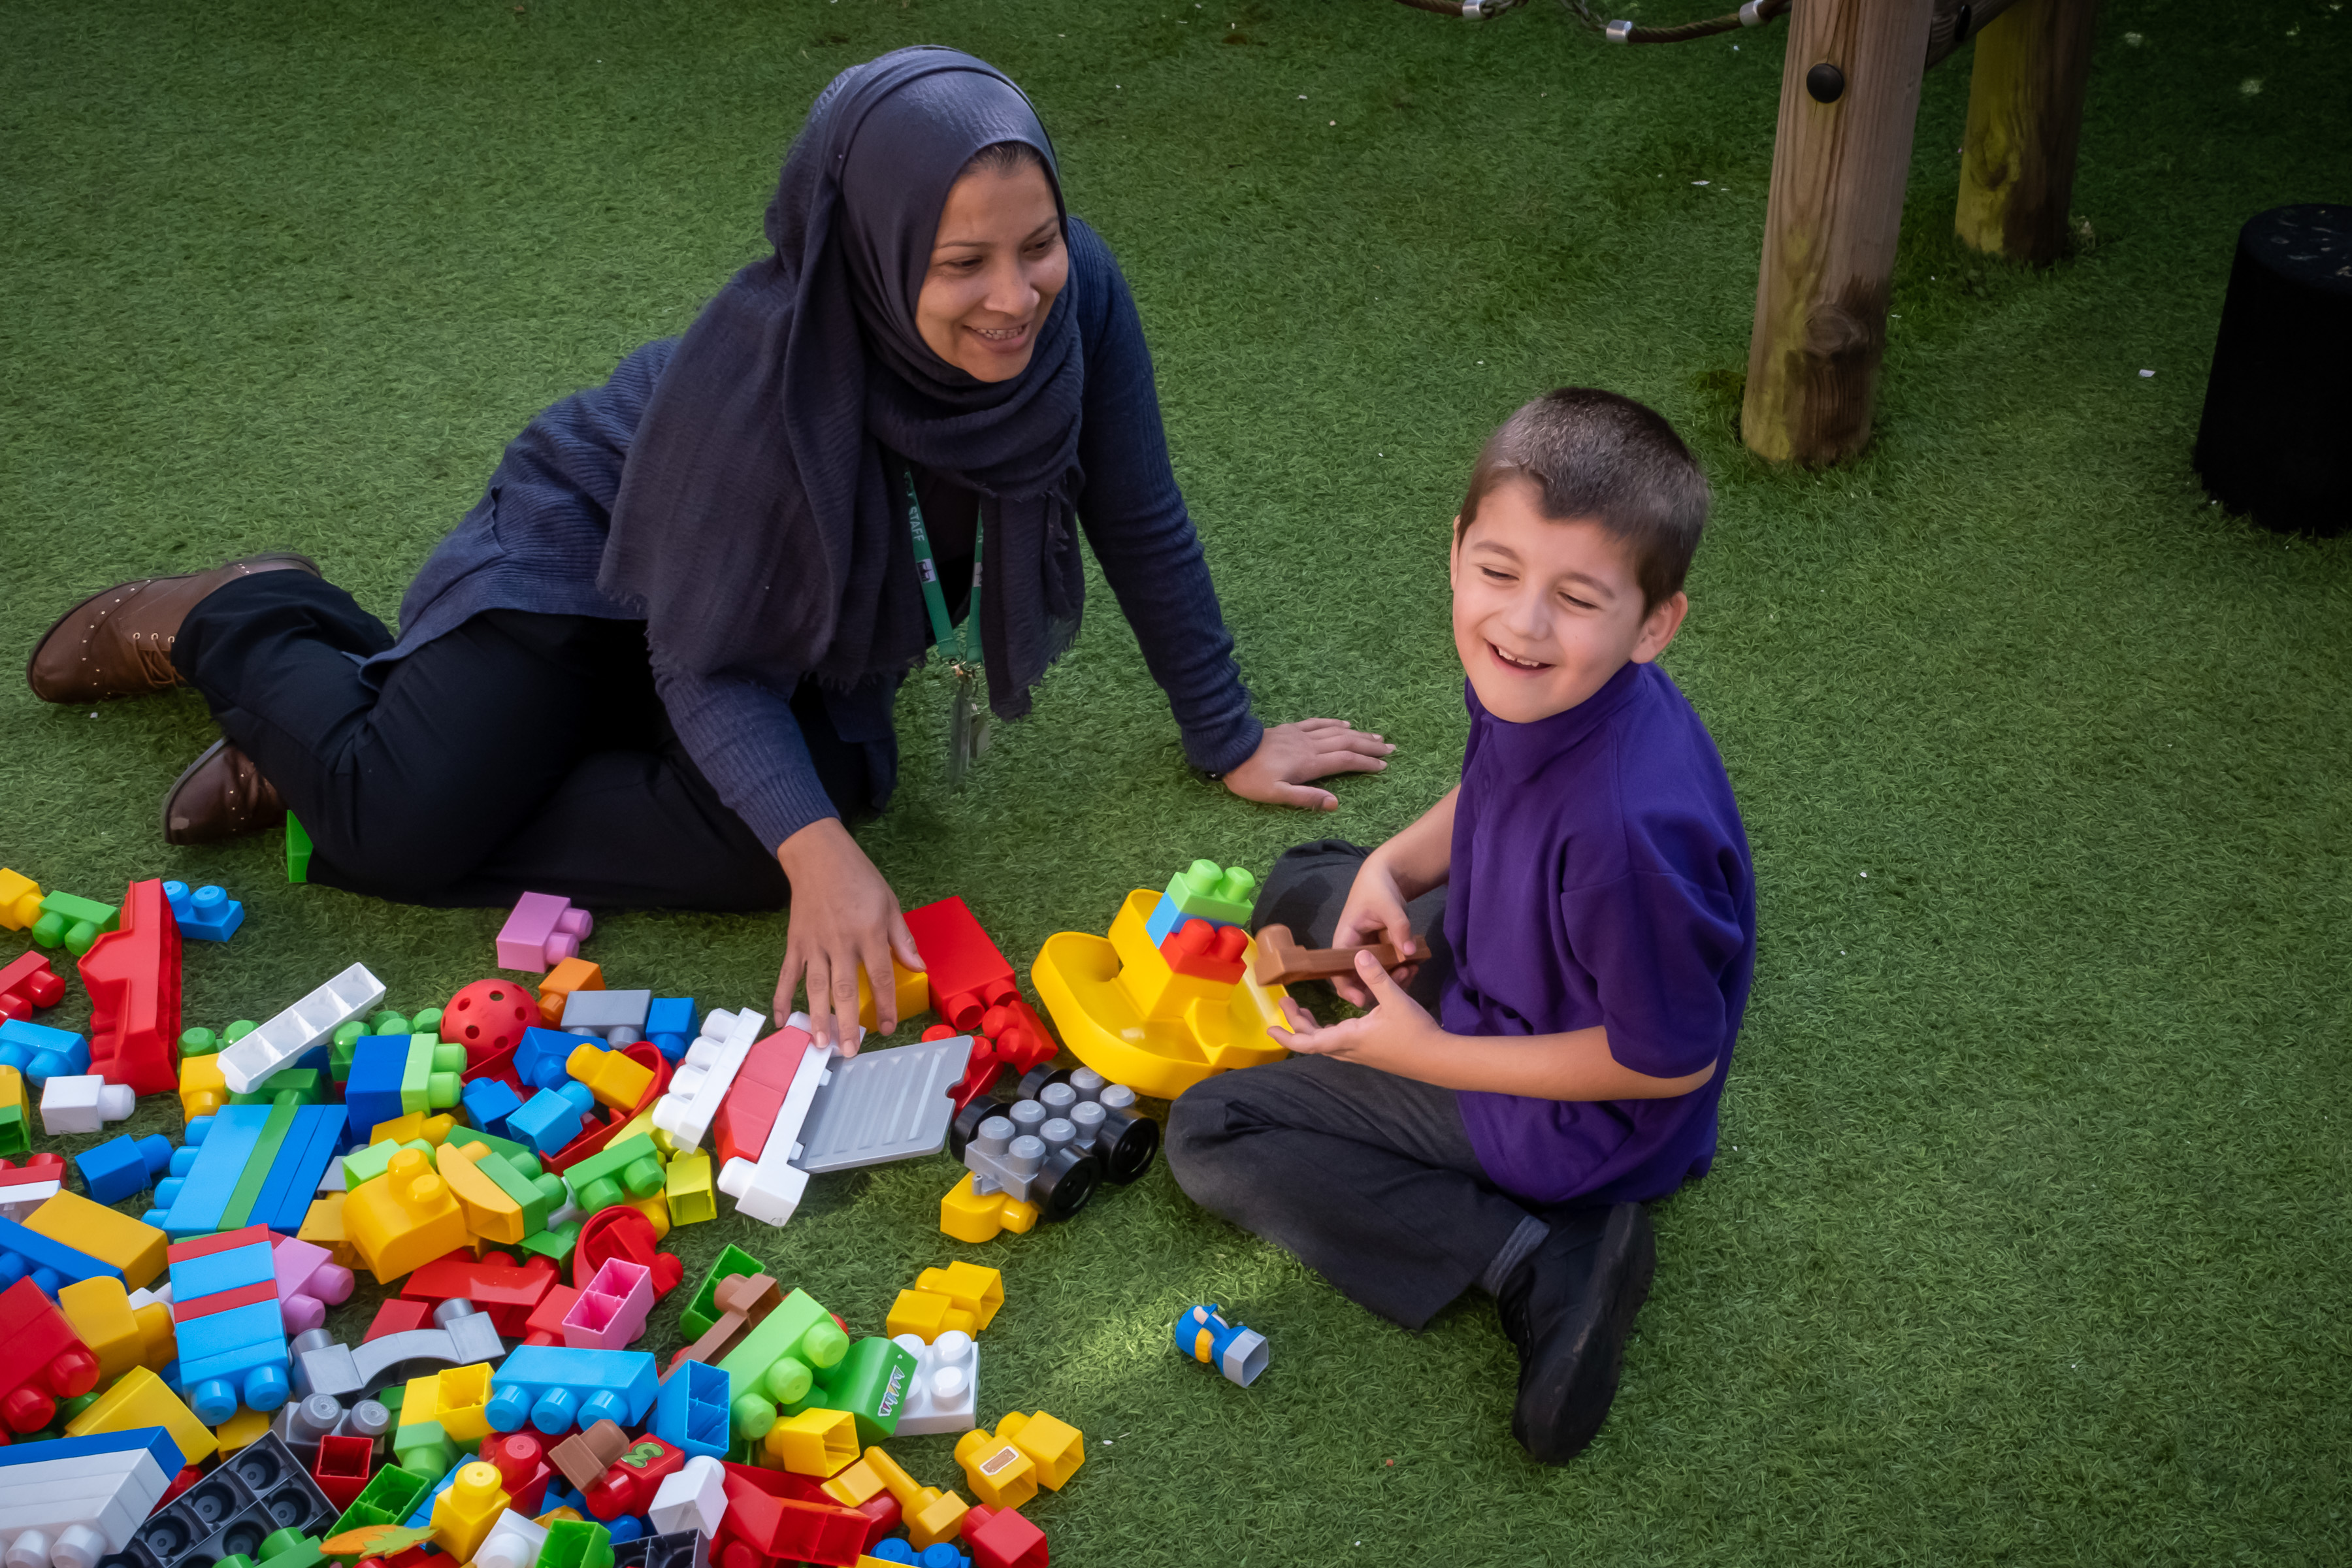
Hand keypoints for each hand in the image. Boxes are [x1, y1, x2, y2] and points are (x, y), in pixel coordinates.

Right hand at [772, 818, 925, 1053]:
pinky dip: (782, 998)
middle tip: (849, 1051)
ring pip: (815, 987)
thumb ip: (903, 939)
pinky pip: (787, 974)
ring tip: (819, 1044)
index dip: (885, 1005)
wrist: (818, 855)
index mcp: (869, 932)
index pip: (880, 976)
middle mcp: (840, 942)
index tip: (886, 1028)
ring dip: (817, 1017)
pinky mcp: (795, 942)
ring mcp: (814, 944)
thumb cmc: (858, 878)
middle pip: (844, 989)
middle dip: (846, 1023)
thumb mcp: (890, 903)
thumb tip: (919, 968)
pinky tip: (783, 1020)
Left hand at [1221, 718, 1393, 811]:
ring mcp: (1301, 735)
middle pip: (1347, 743)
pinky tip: (1344, 724)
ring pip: (1336, 732)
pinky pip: (1317, 723)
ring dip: (1358, 733)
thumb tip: (1336, 803)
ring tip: (1376, 736)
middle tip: (1390, 748)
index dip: (1366, 763)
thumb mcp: (1277, 795)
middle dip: (1370, 746)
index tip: (1383, 765)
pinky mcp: (1290, 729)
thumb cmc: (1251, 778)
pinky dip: (1334, 723)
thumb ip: (1307, 798)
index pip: (1346, 761)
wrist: (1229, 751)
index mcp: (1310, 764)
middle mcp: (1310, 746)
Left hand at [1269, 949, 1444, 1070]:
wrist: (1439, 1059)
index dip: (1289, 1033)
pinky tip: (1336, 1022)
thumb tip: (1359, 954)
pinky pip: (1339, 1044)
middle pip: (1314, 1041)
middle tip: (1286, 1003)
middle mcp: (1350, 1050)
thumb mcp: (1396, 1000)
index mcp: (1350, 1038)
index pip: (1310, 1041)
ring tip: (1304, 1011)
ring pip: (1327, 1043)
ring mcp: (1360, 1054)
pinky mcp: (1370, 1054)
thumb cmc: (1416, 1033)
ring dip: (1312, 1029)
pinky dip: (1328, 1032)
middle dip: (1297, 1023)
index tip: (1270, 1026)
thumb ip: (1376, 977)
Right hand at [1328, 853, 1420, 1005]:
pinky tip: (1415, 965)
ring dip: (1392, 979)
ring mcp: (1369, 952)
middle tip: (1400, 981)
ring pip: (1376, 976)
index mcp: (1345, 939)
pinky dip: (1400, 970)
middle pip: (1358, 978)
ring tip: (1411, 971)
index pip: (1338, 970)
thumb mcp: (1388, 904)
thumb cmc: (1378, 888)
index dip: (1347, 987)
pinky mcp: (1383, 951)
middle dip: (1377, 986)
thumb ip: (1399, 927)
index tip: (1362, 1001)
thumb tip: (1409, 952)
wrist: (1387, 875)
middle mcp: (1354, 950)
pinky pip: (1389, 968)